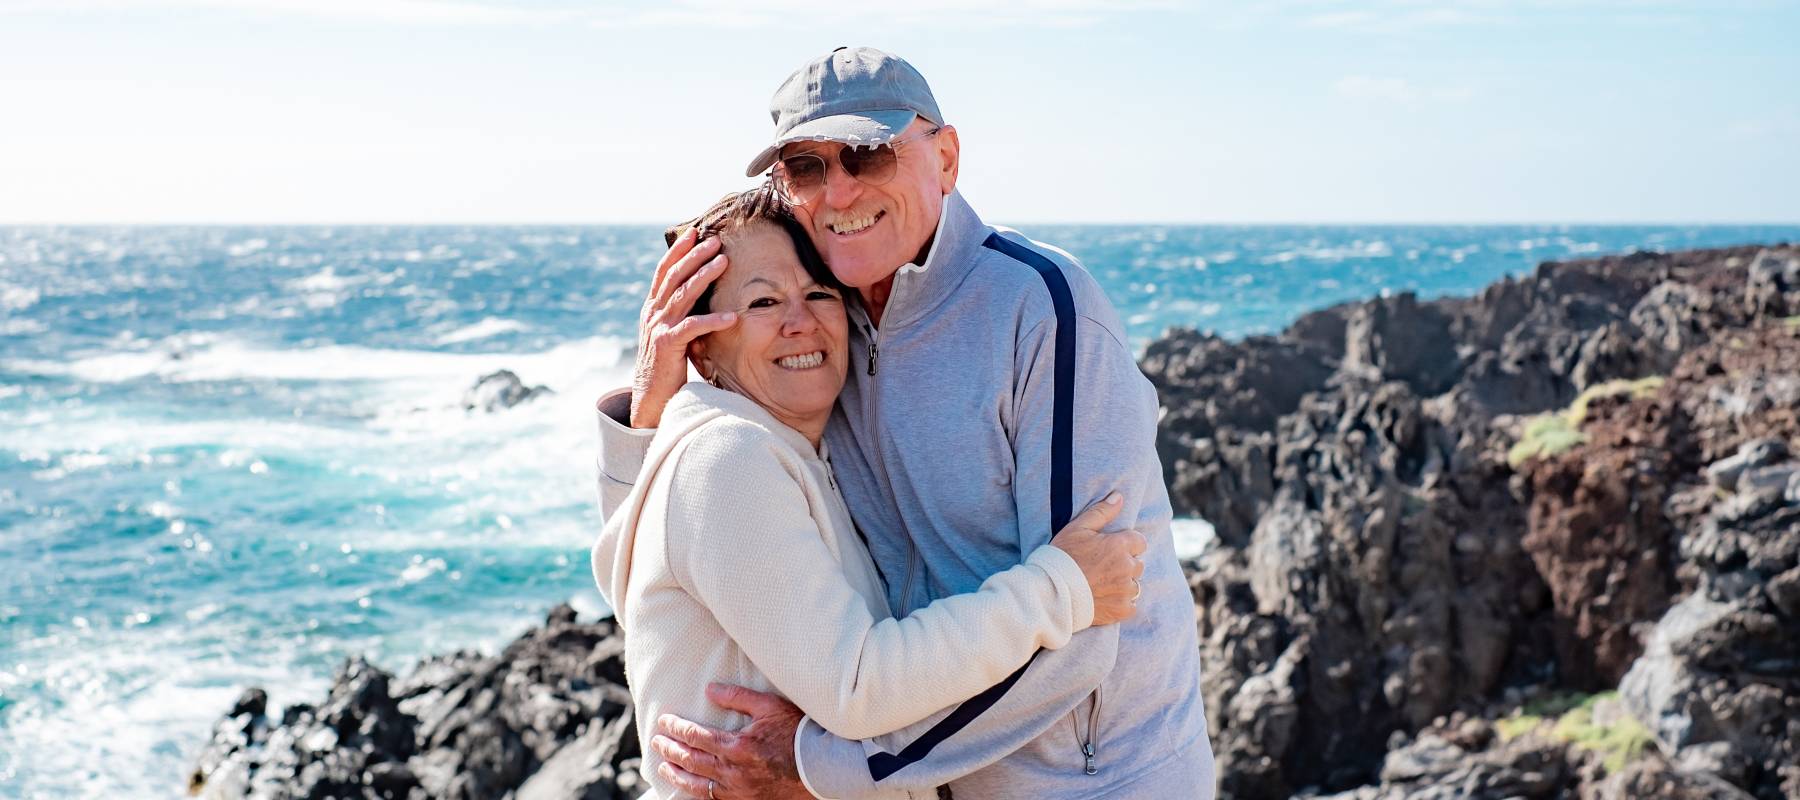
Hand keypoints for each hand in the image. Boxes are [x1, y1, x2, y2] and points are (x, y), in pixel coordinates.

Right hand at [632, 227, 737, 428]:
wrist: (650, 397)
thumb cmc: (666, 365)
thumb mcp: (670, 333)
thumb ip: (679, 314)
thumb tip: (698, 295)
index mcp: (652, 308)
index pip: (663, 272)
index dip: (678, 251)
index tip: (694, 232)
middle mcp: (652, 313)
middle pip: (674, 277)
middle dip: (694, 255)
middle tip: (715, 240)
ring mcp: (658, 328)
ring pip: (682, 295)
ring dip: (704, 276)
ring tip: (723, 262)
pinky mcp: (668, 346)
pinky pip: (693, 328)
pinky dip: (712, 321)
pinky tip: (732, 316)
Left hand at [648, 683, 810, 799]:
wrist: (823, 768)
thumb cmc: (798, 733)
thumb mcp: (770, 706)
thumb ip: (737, 697)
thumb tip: (709, 690)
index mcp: (736, 745)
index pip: (695, 736)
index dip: (676, 728)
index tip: (664, 722)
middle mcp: (733, 770)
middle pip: (691, 760)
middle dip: (670, 750)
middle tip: (656, 742)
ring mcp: (739, 790)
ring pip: (698, 785)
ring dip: (678, 774)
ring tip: (664, 767)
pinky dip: (698, 794)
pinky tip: (690, 789)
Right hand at [1049, 492, 1147, 625]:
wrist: (1051, 592)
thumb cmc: (1062, 556)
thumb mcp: (1078, 528)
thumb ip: (1101, 511)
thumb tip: (1119, 496)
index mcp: (1120, 545)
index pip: (1139, 542)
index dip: (1126, 544)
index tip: (1110, 549)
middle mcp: (1127, 567)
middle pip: (1138, 563)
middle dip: (1125, 563)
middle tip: (1103, 567)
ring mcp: (1125, 590)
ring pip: (1135, 584)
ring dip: (1124, 583)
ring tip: (1102, 583)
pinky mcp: (1121, 609)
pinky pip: (1131, 604)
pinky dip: (1121, 602)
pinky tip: (1105, 598)